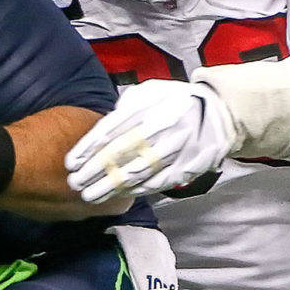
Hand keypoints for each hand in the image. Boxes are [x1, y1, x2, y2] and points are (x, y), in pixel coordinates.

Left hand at [66, 80, 237, 203]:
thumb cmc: (175, 101)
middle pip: (121, 153)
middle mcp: (162, 128)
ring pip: (137, 172)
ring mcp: (175, 150)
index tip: (71, 162)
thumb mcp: (150, 92)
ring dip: (111, 187)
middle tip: (75, 184)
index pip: (111, 129)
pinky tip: (117, 196)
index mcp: (151, 106)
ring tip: (90, 197)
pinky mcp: (186, 167)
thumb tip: (104, 124)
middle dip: (95, 171)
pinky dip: (135, 191)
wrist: (219, 114)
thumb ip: (127, 105)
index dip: (88, 148)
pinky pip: (156, 182)